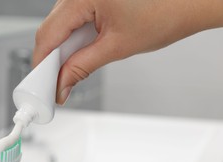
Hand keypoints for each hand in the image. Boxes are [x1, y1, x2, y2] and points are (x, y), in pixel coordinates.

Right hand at [33, 0, 222, 104]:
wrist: (190, 1)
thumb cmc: (165, 13)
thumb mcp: (117, 47)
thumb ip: (82, 67)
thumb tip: (62, 85)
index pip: (48, 34)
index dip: (41, 64)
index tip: (40, 85)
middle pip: (50, 29)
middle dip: (51, 59)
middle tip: (56, 83)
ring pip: (59, 25)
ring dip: (62, 50)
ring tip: (71, 69)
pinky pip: (71, 19)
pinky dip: (73, 39)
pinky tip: (80, 52)